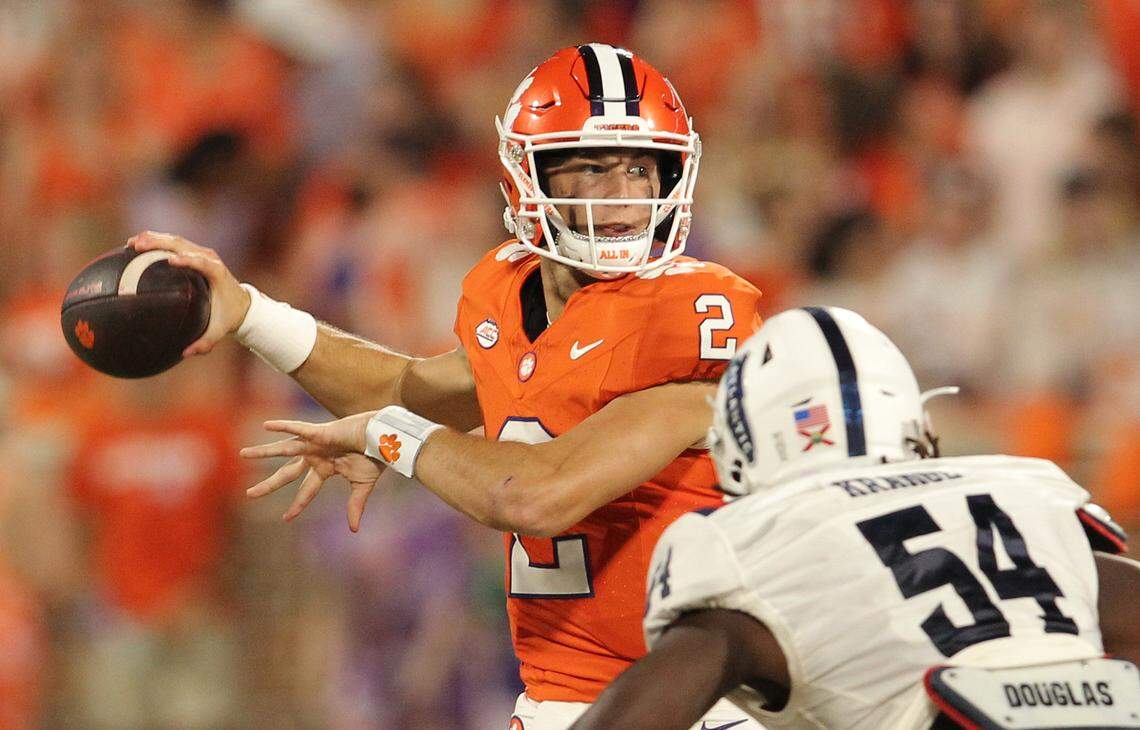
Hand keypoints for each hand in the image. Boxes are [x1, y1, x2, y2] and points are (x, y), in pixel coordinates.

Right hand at [127, 231, 250, 357]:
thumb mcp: (218, 332)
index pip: (202, 262)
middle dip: (160, 242)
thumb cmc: (228, 317)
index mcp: (216, 273)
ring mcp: (202, 253)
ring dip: (154, 238)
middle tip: (137, 246)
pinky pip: (174, 243)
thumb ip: (205, 343)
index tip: (170, 260)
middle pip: (183, 244)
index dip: (188, 259)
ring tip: (132, 243)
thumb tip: (185, 353)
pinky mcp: (195, 252)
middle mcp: (209, 258)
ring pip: (176, 240)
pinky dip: (156, 242)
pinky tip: (136, 245)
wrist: (241, 303)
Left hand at [241, 412, 378, 530]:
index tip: (286, 518)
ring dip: (263, 452)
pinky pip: (298, 428)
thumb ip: (355, 506)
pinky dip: (283, 426)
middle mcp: (316, 456)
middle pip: (287, 473)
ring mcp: (316, 443)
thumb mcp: (363, 485)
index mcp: (326, 469)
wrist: (387, 439)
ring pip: (284, 449)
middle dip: (269, 484)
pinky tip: (266, 426)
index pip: (307, 490)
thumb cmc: (377, 457)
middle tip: (250, 494)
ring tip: (243, 454)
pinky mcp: (320, 432)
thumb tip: (354, 530)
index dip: (297, 505)